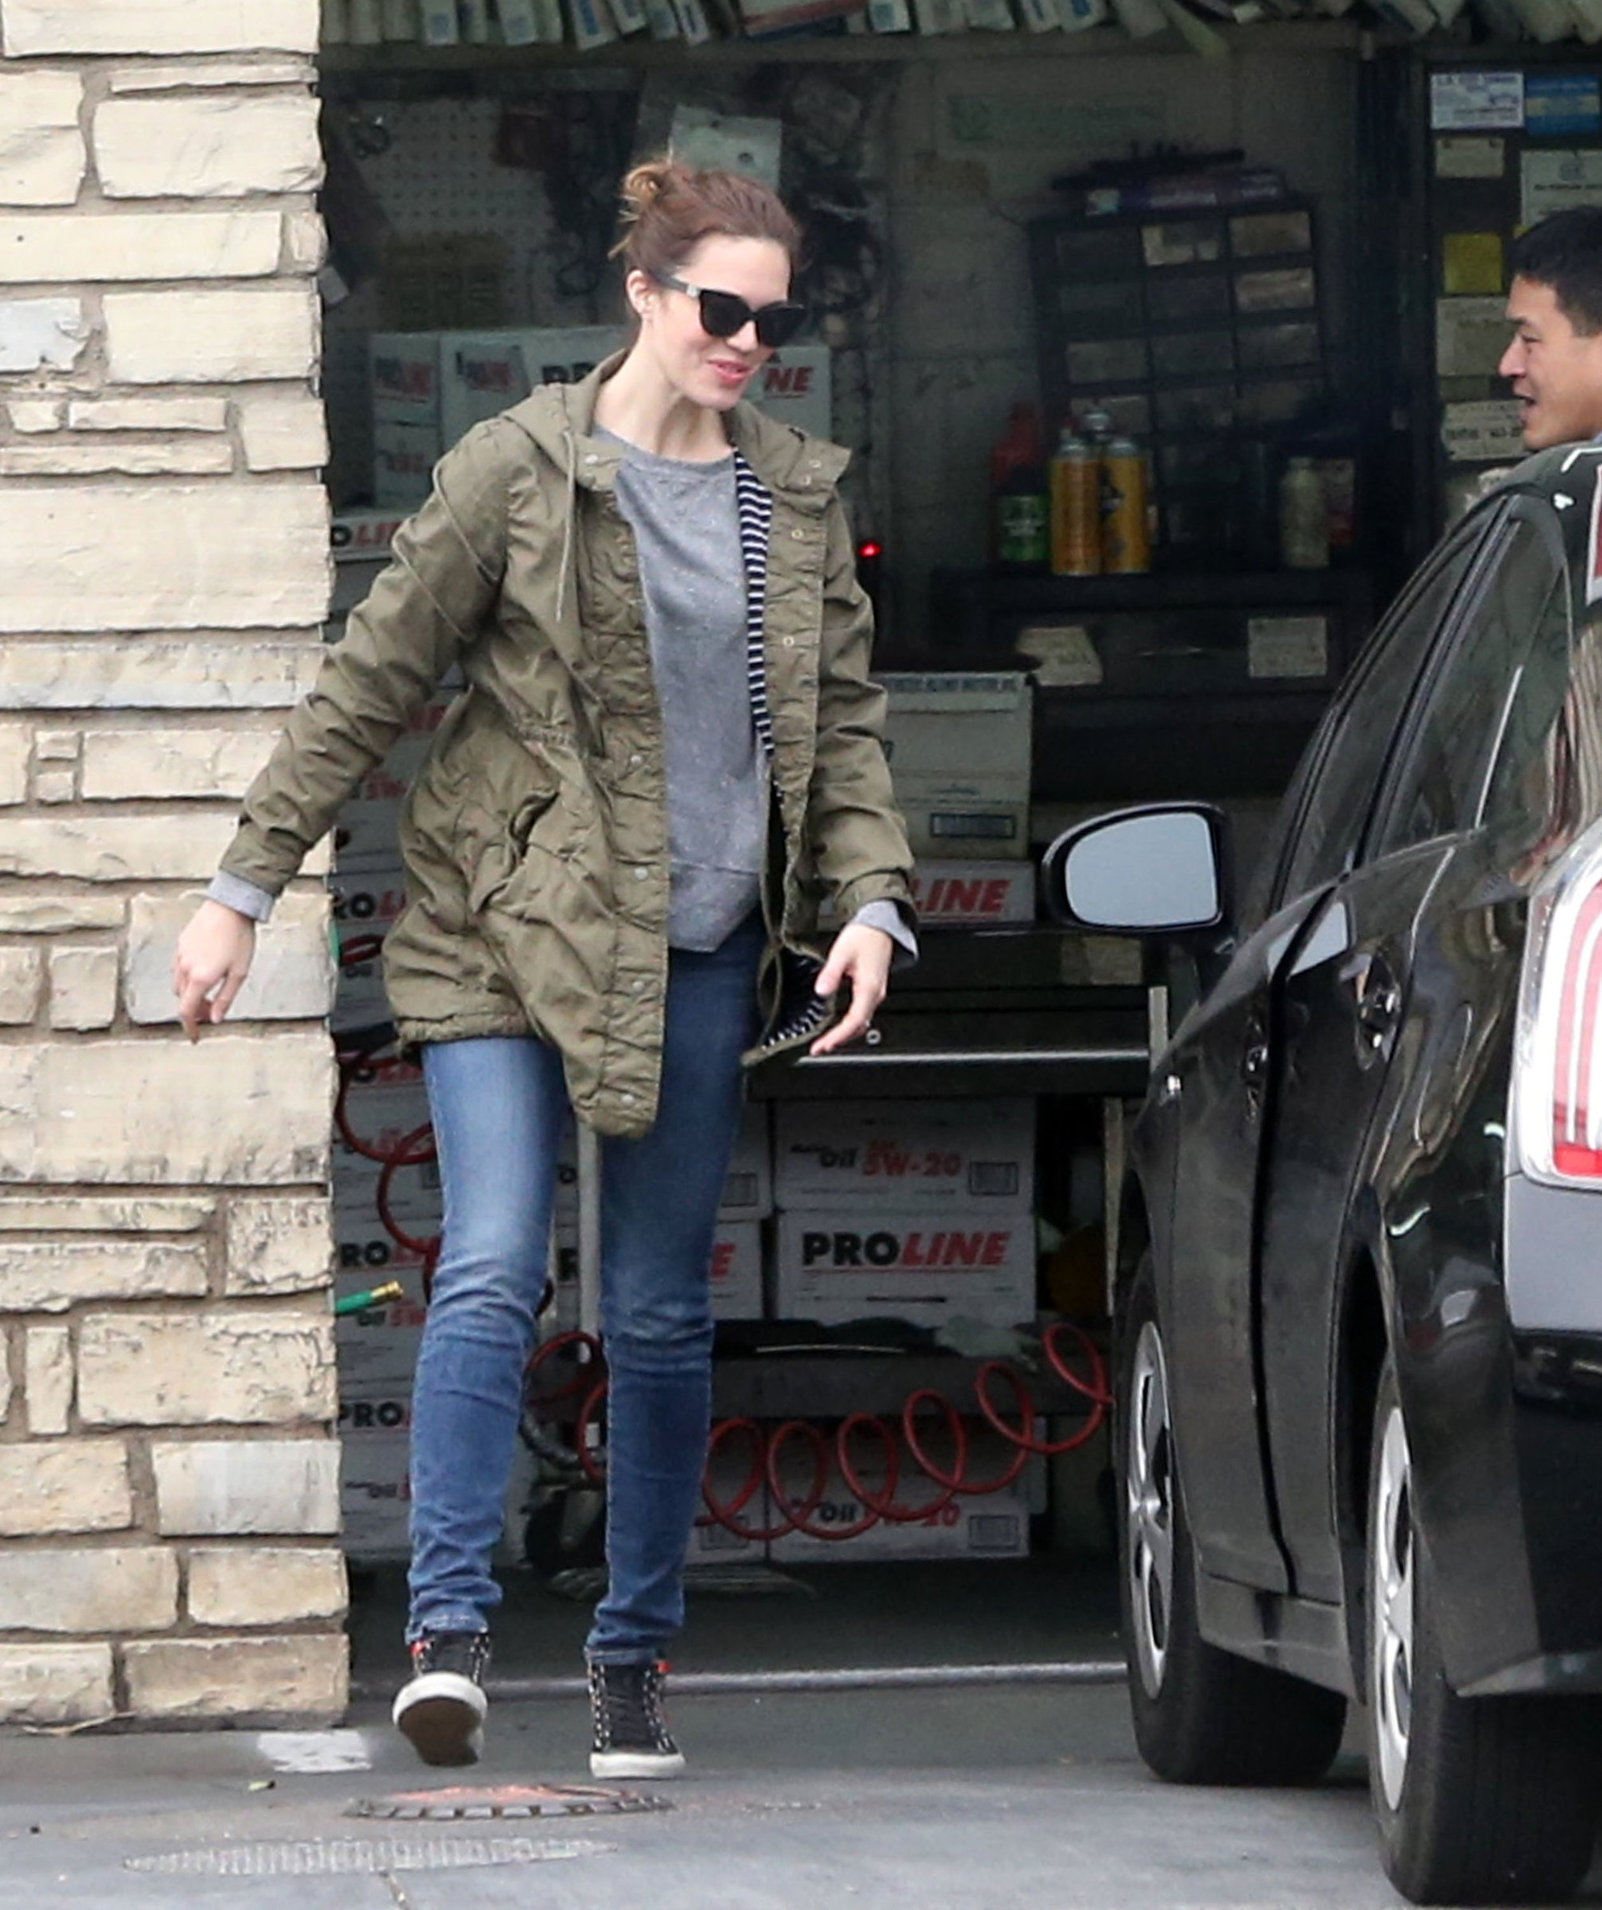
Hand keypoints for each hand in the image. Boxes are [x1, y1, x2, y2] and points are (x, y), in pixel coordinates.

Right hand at [172, 899, 256, 1041]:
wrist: (230, 906)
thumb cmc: (239, 938)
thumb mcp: (239, 973)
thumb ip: (225, 998)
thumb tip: (215, 1019)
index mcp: (200, 978)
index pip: (186, 1011)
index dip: (189, 1027)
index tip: (194, 1037)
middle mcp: (185, 968)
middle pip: (182, 999)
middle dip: (195, 1009)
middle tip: (212, 1009)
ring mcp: (180, 955)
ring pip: (178, 984)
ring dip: (191, 993)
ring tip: (211, 989)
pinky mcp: (181, 944)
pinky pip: (179, 968)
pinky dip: (188, 978)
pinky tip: (205, 971)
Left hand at [810, 923, 892, 1056]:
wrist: (881, 926)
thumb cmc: (864, 935)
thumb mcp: (842, 952)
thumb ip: (831, 973)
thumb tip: (821, 990)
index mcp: (869, 987)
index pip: (854, 1020)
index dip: (838, 1036)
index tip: (823, 1045)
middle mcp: (875, 994)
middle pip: (858, 1027)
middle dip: (838, 1040)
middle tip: (819, 1049)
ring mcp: (875, 994)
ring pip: (861, 1023)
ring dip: (843, 1035)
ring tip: (825, 1043)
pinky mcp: (871, 991)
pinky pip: (861, 1014)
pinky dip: (849, 1025)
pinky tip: (836, 1028)